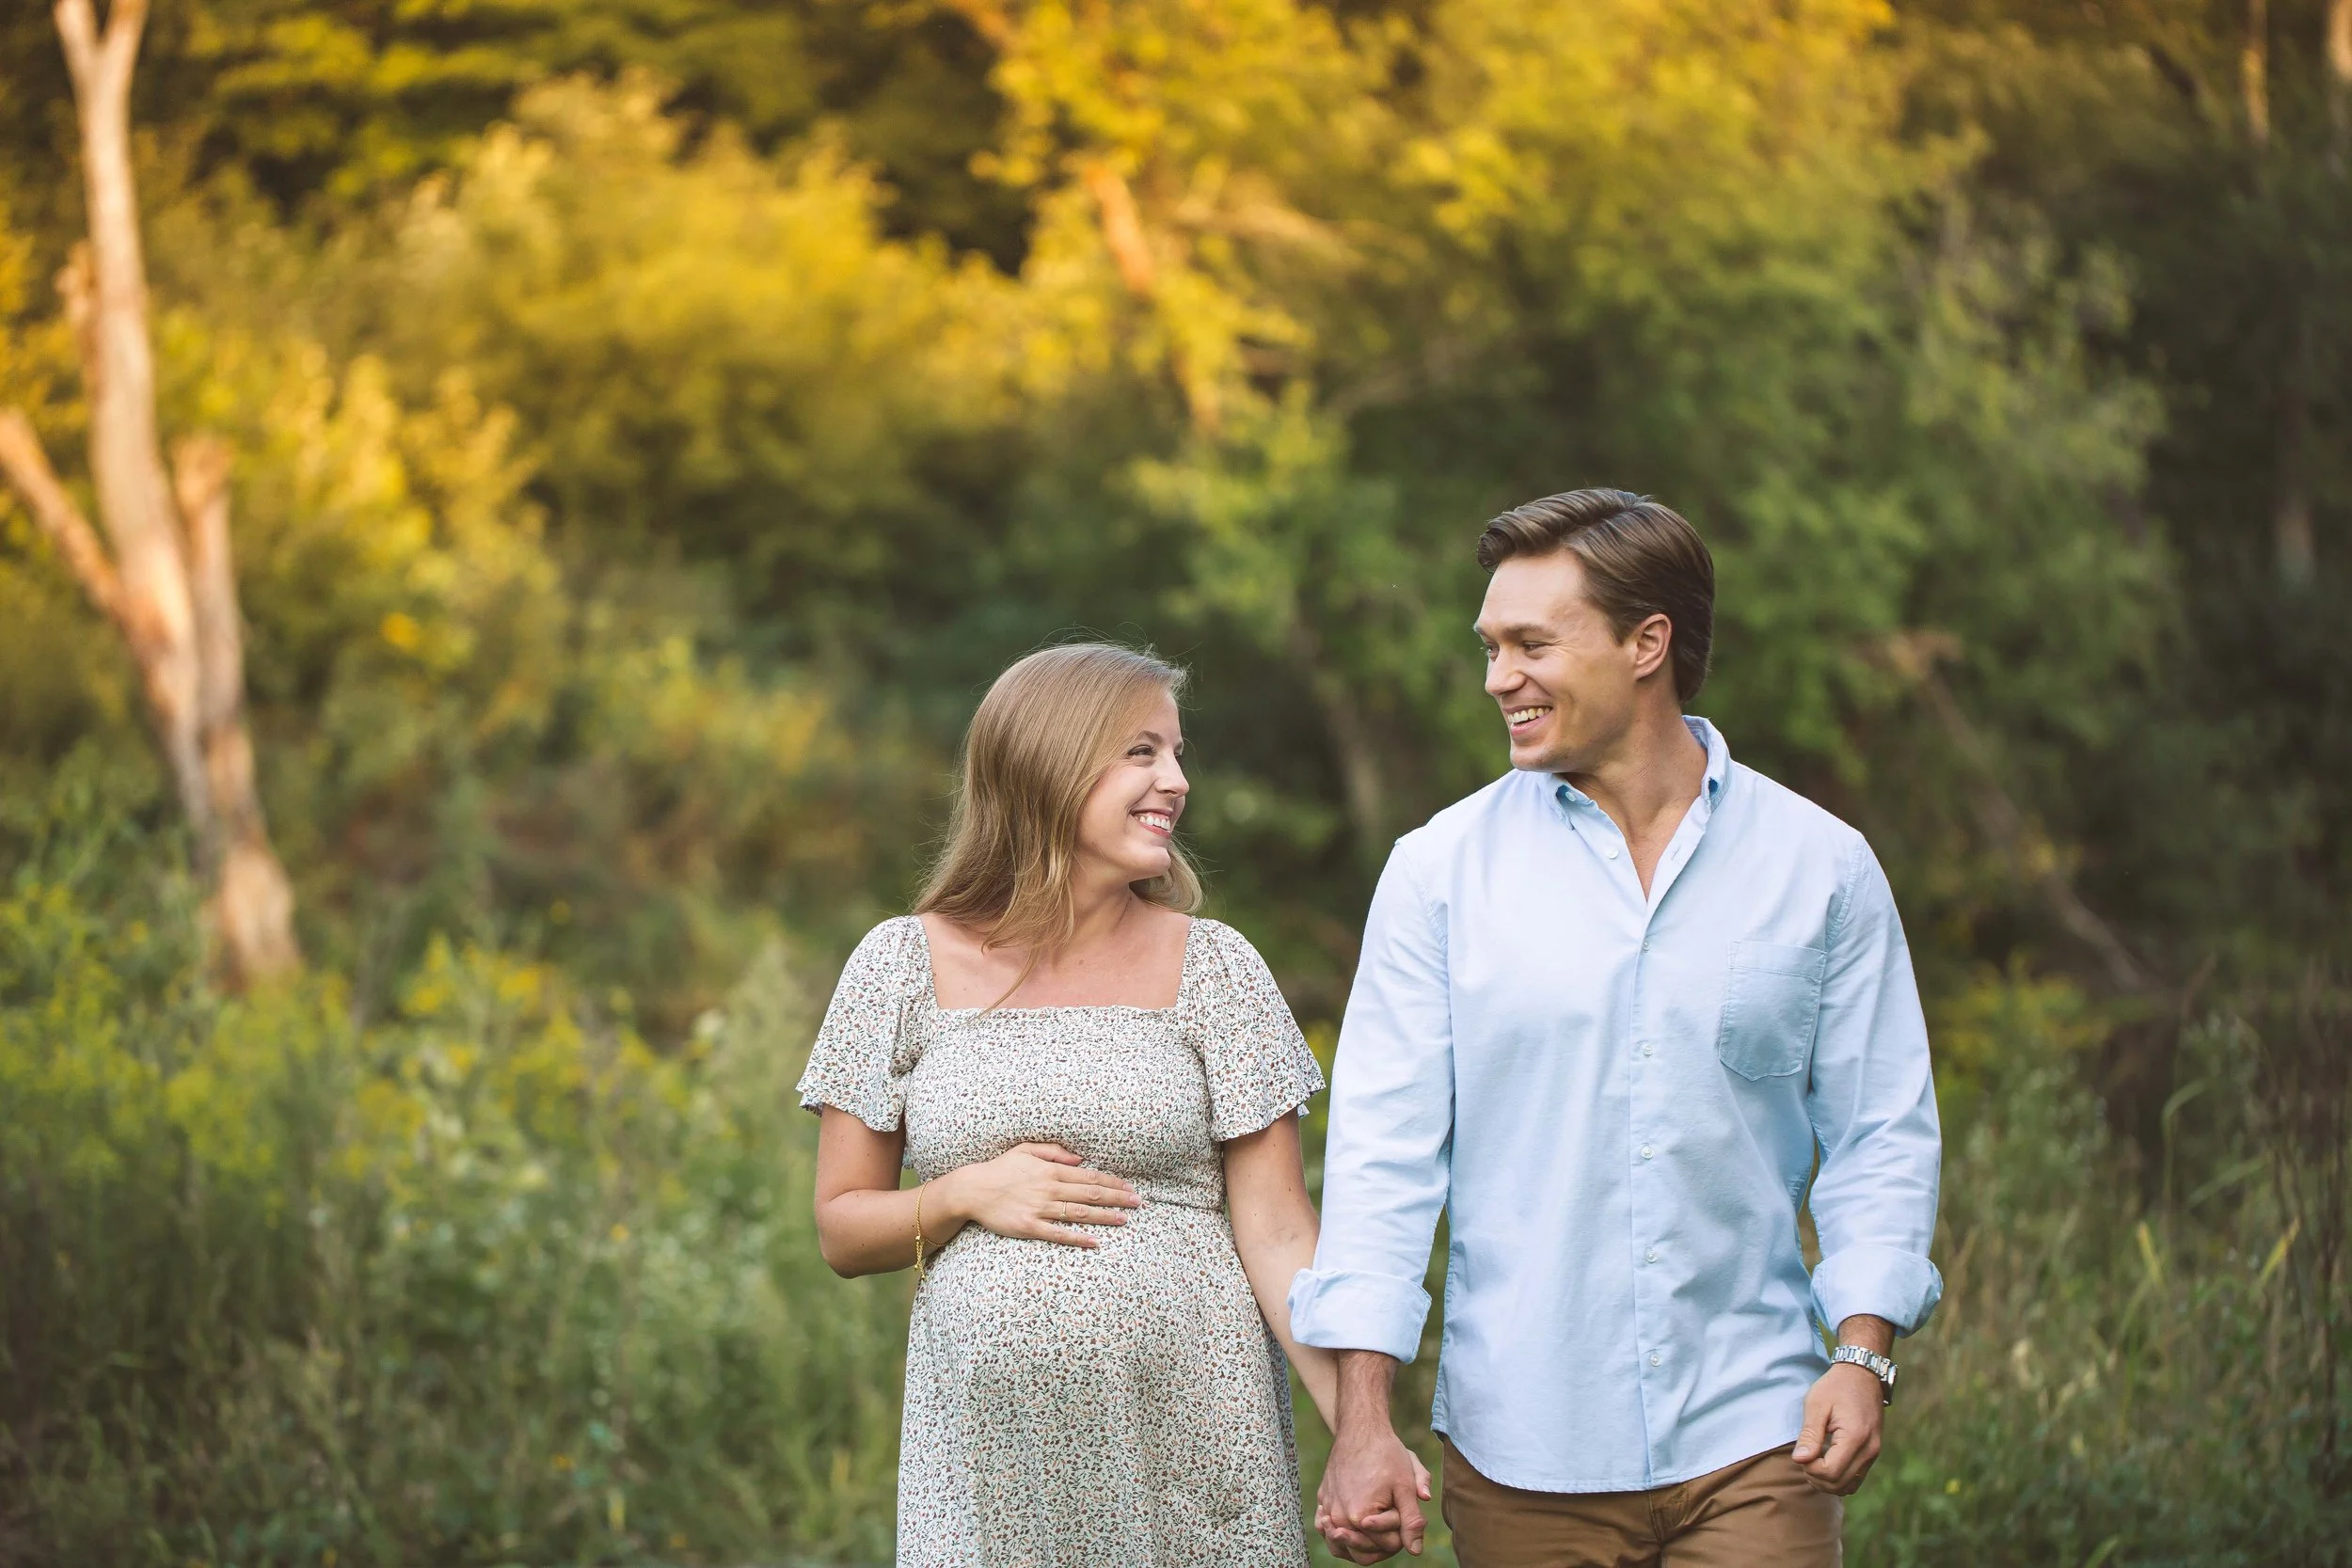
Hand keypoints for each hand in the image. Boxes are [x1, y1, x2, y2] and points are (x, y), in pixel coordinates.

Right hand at [939, 1142, 1138, 1248]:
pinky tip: (1094, 1241)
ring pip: (1079, 1213)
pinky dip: (1077, 1237)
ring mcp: (1040, 1209)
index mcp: (1050, 1170)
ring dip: (1104, 1216)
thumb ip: (1054, 1152)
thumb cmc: (1000, 1169)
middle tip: (1139, 1203)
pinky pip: (1058, 1233)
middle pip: (1090, 1194)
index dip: (1112, 1182)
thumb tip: (1079, 1159)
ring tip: (1125, 1220)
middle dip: (1117, 1198)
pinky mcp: (1029, 1227)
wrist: (972, 1190)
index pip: (1089, 1176)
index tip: (1129, 1187)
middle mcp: (1049, 1189)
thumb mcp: (1026, 1150)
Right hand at [1316, 1424, 1430, 1560]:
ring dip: (1359, 1546)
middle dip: (1383, 1544)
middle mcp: (1338, 1518)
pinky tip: (1352, 1528)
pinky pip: (1327, 1531)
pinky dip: (1339, 1537)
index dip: (1402, 1533)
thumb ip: (1412, 1521)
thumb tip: (1415, 1550)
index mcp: (1360, 1516)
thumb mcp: (1406, 1486)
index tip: (1405, 1511)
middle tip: (1393, 1523)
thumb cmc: (1386, 1455)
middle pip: (1363, 1554)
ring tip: (1374, 1534)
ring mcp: (1327, 1510)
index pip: (1387, 1545)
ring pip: (1341, 1548)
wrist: (1361, 1430)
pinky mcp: (1322, 1501)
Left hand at [1790, 1363, 1884, 1494]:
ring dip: (1827, 1482)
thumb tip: (1799, 1461)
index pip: (1830, 1472)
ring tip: (1814, 1461)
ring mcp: (1873, 1454)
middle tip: (1805, 1457)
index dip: (1810, 1469)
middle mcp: (1869, 1450)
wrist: (1863, 1375)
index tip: (1802, 1453)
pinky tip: (1826, 1461)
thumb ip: (1809, 1435)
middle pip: (1839, 1484)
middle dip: (1816, 1477)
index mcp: (1855, 1437)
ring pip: (1848, 1487)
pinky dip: (1839, 1478)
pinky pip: (1855, 1479)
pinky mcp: (1872, 1454)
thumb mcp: (1817, 1404)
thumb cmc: (1836, 1387)